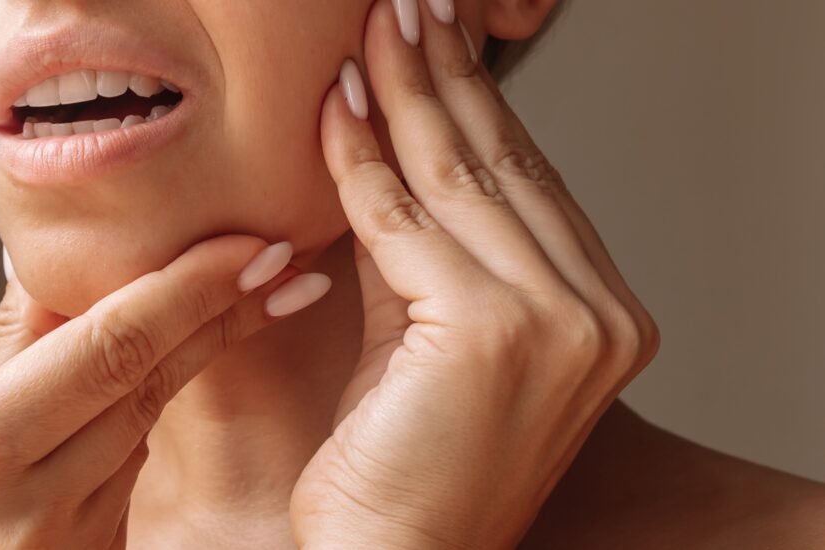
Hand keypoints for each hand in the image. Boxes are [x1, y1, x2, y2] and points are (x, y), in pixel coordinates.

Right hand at [0, 235, 327, 548]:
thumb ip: (6, 336)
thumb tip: (54, 257)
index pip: (111, 348)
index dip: (188, 289)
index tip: (246, 245)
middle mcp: (36, 504)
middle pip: (149, 381)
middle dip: (222, 312)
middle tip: (282, 259)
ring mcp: (72, 542)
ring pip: (145, 421)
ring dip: (189, 355)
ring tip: (245, 293)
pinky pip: (130, 467)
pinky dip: (142, 411)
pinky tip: (154, 373)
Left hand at [289, 2, 659, 547]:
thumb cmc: (402, 468)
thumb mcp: (427, 341)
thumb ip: (423, 254)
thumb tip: (388, 152)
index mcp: (602, 316)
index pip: (531, 183)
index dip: (480, 105)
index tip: (439, 44)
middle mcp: (601, 315)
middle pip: (505, 165)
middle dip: (447, 76)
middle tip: (407, 9)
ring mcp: (560, 321)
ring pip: (460, 177)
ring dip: (408, 92)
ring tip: (372, 31)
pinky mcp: (494, 329)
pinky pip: (405, 219)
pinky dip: (363, 158)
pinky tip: (340, 105)